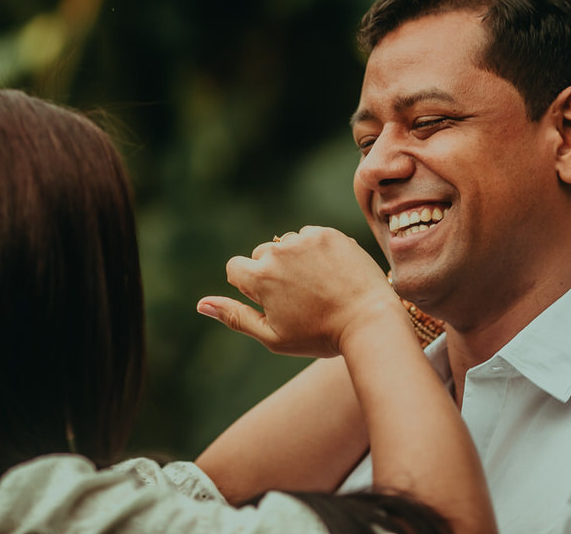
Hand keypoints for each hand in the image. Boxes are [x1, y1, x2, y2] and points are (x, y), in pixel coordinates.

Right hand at [198, 226, 401, 357]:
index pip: (235, 267)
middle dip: (272, 271)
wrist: (370, 320)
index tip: (272, 301)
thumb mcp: (272, 336)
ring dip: (295, 259)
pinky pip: (310, 236)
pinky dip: (316, 251)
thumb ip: (235, 317)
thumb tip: (201, 304)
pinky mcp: (329, 233)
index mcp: (260, 276)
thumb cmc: (319, 335)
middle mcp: (279, 251)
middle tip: (300, 297)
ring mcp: (306, 239)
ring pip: (287, 243)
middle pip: (262, 254)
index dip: (250, 287)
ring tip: (319, 286)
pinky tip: (332, 274)